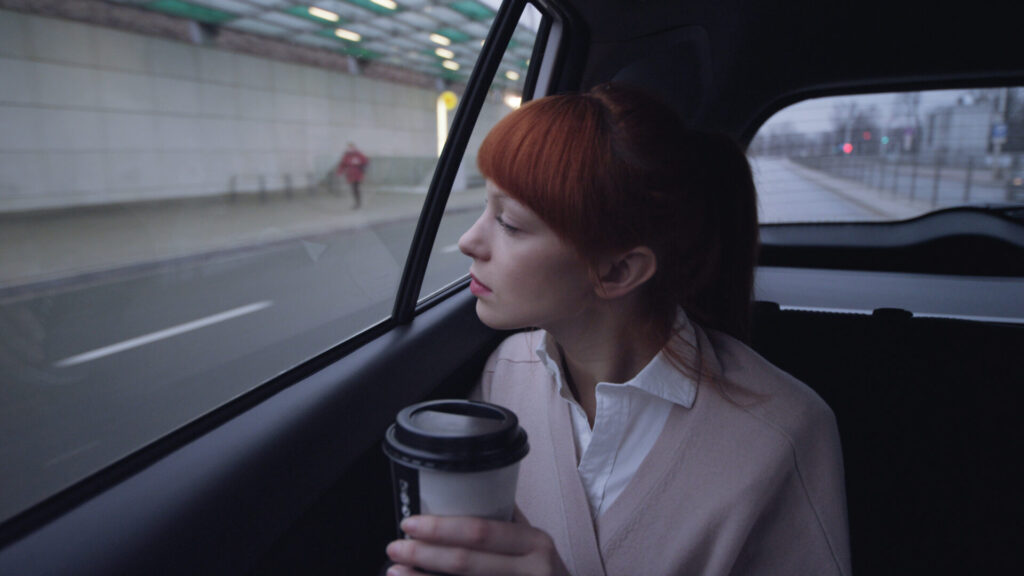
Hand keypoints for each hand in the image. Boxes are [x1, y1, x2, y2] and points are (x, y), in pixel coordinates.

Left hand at [386, 515, 569, 575]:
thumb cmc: (544, 573)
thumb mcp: (536, 545)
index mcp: (535, 543)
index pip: (482, 531)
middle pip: (466, 562)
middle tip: (395, 546)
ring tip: (395, 570)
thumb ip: (508, 523)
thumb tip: (472, 487)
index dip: (441, 528)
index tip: (411, 522)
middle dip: (423, 553)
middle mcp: (533, 571)